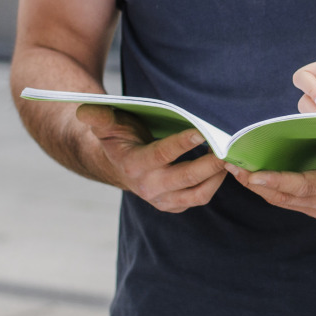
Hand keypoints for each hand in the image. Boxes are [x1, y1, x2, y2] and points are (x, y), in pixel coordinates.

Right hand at [78, 104, 225, 211]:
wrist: (118, 166)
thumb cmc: (119, 139)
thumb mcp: (107, 125)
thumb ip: (99, 117)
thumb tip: (84, 109)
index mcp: (134, 166)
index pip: (162, 155)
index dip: (182, 143)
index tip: (201, 130)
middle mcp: (149, 187)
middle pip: (187, 177)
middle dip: (211, 163)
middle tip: (229, 148)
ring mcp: (164, 200)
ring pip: (199, 193)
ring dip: (218, 176)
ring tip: (231, 157)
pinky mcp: (176, 205)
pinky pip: (201, 197)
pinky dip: (216, 183)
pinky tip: (225, 166)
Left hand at [226, 144, 315, 218]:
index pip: (303, 185)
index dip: (276, 181)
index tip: (253, 174)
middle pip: (282, 195)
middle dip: (253, 181)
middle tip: (229, 164)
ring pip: (279, 199)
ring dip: (254, 185)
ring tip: (233, 168)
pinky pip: (286, 199)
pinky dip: (265, 188)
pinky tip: (250, 175)